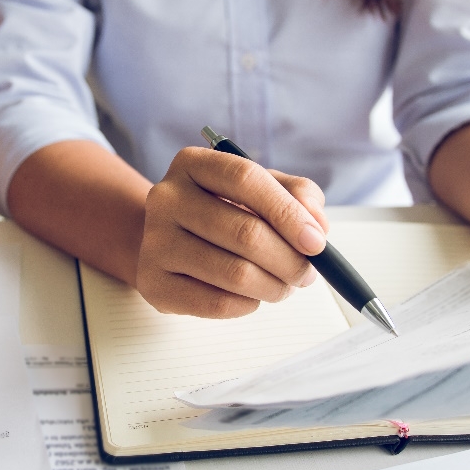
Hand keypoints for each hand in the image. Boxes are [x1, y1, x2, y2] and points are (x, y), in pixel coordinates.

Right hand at [136, 146, 327, 317]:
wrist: (167, 243)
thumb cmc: (221, 213)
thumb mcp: (258, 190)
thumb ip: (296, 194)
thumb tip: (316, 224)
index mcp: (192, 164)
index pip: (246, 178)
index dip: (288, 212)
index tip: (316, 242)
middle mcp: (166, 197)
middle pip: (245, 232)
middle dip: (289, 260)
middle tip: (307, 274)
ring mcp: (155, 241)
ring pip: (235, 273)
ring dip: (274, 286)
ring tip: (283, 286)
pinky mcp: (153, 281)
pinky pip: (217, 303)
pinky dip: (248, 305)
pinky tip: (252, 296)